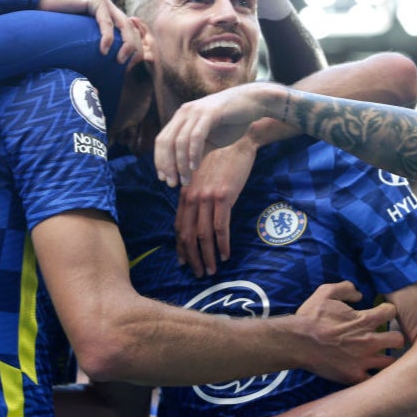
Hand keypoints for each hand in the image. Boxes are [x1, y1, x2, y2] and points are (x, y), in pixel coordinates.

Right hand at [38, 0, 139, 64]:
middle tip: (127, 67)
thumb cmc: (52, 24)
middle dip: (134, 49)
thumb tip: (96, 75)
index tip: (127, 68)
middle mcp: (108, 5)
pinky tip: (104, 51)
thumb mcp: (78, 38)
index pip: (128, 31)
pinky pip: (106, 22)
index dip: (132, 49)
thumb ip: (89, 45)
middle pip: (130, 29)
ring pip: (124, 25)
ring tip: (119, 62)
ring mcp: (103, 0)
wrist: (37, 3)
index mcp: (107, 13)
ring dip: (125, 45)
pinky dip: (108, 38)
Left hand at [155, 82, 282, 186]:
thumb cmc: (232, 121)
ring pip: (179, 142)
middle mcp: (184, 112)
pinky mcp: (210, 113)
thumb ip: (195, 152)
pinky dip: (193, 154)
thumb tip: (182, 171)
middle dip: (167, 165)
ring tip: (185, 181)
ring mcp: (196, 111)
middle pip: (166, 142)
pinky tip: (195, 168)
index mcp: (181, 117)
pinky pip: (196, 137)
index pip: (161, 140)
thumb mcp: (210, 140)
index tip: (163, 179)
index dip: (160, 161)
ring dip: (180, 164)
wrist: (254, 102)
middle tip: (172, 184)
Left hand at [175, 139, 255, 276]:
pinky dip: (223, 245)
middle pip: (188, 235)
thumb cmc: (221, 160)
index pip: (179, 226)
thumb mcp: (203, 178)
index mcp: (185, 193)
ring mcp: (207, 197)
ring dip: (208, 256)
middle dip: (192, 258)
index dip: (181, 247)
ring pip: (203, 235)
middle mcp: (192, 196)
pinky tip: (226, 255)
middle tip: (199, 274)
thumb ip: (197, 196)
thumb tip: (197, 219)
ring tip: (212, 270)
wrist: (237, 143)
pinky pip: (221, 227)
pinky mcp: (224, 197)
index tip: (185, 262)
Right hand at [296, 281, 402, 383]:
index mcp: (365, 320)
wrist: (297, 342)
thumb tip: (359, 293)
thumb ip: (345, 288)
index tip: (381, 313)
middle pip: (399, 340)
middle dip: (394, 337)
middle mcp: (369, 341)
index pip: (391, 312)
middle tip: (386, 337)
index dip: (386, 311)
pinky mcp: (355, 376)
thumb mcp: (325, 293)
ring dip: (386, 357)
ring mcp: (364, 361)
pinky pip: (374, 380)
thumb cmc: (311, 317)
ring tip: (379, 356)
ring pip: (391, 362)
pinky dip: (373, 377)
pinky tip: (368, 372)